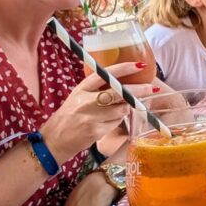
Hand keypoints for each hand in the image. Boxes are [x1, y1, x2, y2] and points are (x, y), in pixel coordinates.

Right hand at [40, 62, 156, 162]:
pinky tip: (107, 123)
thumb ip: (97, 89)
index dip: (124, 68)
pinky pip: (116, 123)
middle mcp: (86, 101)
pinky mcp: (95, 131)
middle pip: (119, 92)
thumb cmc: (69, 116)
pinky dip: (116, 122)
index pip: (105, 74)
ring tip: (117, 110)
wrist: (54, 140)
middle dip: (139, 90)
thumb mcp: (79, 96)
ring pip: (121, 109)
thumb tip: (124, 83)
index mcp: (81, 88)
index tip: (140, 65)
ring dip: (125, 109)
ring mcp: (91, 117)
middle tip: (152, 88)